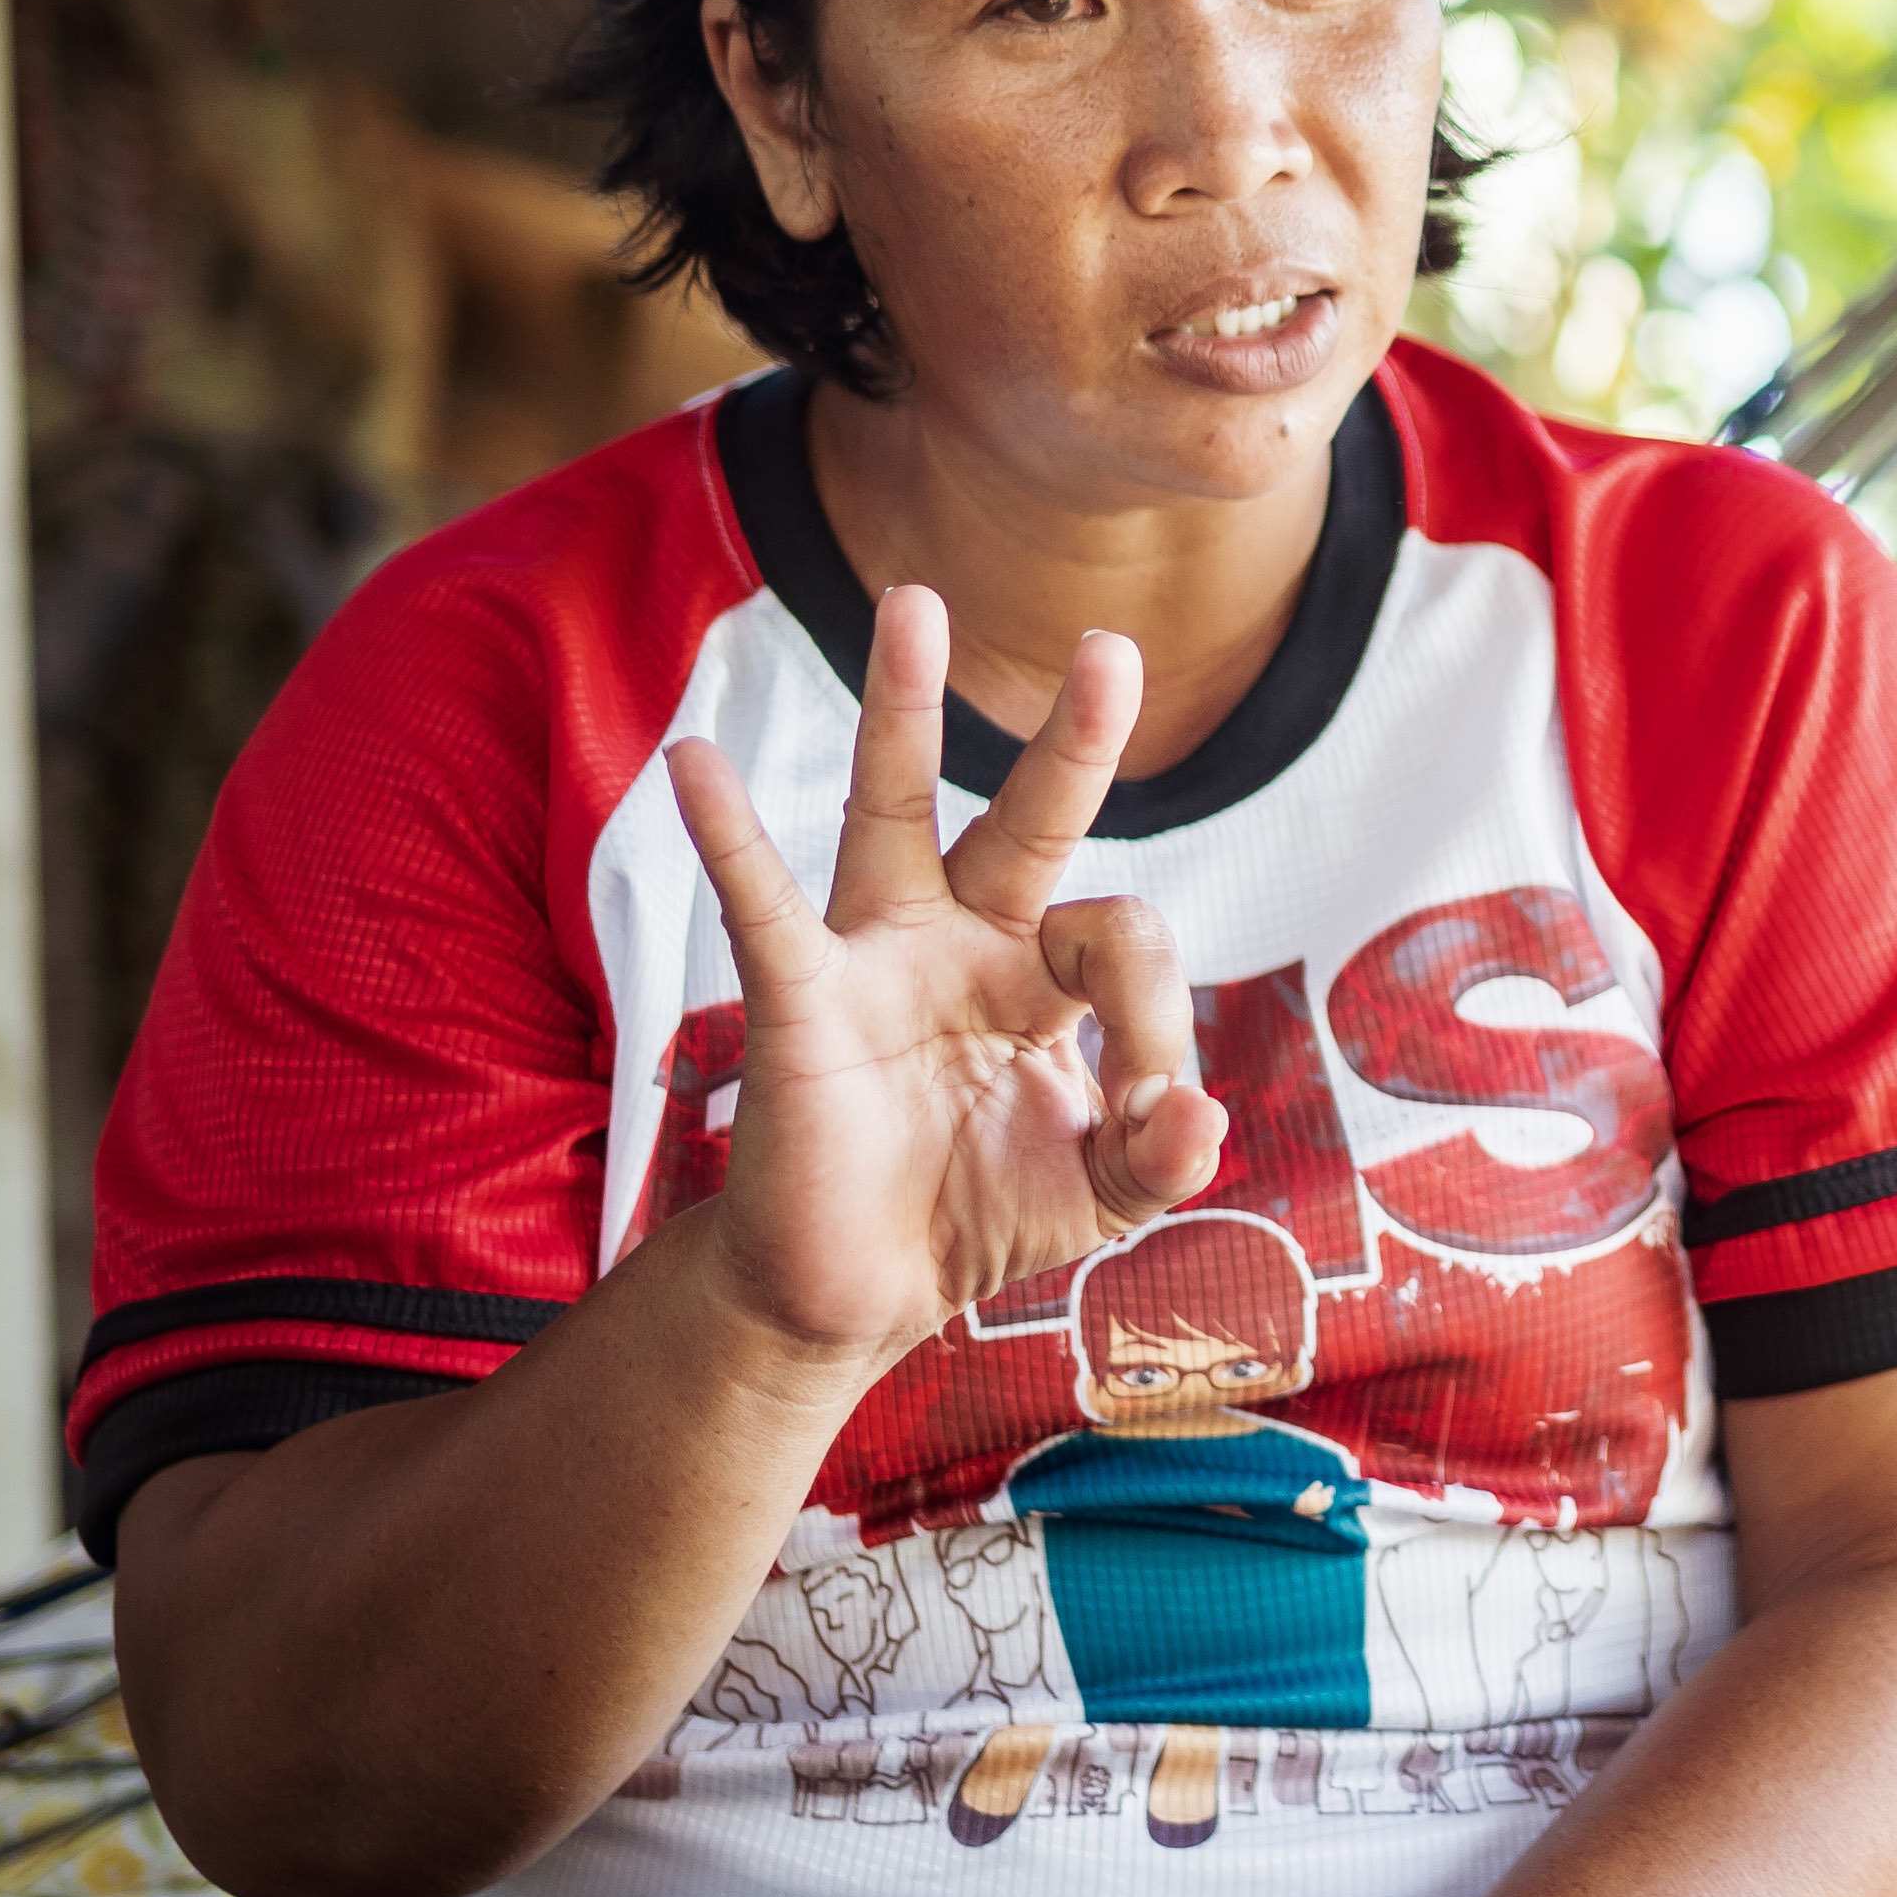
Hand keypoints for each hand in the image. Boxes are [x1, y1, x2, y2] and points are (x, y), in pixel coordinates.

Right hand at [664, 590, 1229, 1376]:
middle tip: (1111, 647)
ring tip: (913, 605)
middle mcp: (967, 939)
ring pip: (896, 810)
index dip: (1156, 1018)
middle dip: (1071, 738)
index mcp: (1049, 974)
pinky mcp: (802, 998)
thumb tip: (1201, 1118)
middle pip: (1029, 818)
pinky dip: (728, 833)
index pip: (1124, 937)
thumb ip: (1162, 1155)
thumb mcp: (1100, 1192)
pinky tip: (694, 760)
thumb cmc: (980, 1215)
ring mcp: (881, 957)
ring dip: (907, 709)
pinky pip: (763, 903)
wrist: (856, 1291)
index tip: (1152, 1109)